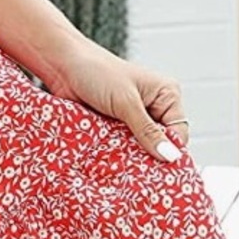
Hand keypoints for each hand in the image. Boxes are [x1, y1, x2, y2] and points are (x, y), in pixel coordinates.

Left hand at [44, 40, 188, 163]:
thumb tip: (170, 156)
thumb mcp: (125, 102)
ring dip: (129, 157)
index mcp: (165, 95)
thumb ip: (146, 131)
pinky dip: (115, 154)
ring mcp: (131, 118)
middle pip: (159, 143)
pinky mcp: (112, 126)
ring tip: (123, 170)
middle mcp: (151, 108)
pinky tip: (110, 163)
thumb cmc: (96, 71)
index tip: (161, 172)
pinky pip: (119, 147)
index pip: (178, 133)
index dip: (170, 151)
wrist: (60, 64)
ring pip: (138, 148)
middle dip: (148, 157)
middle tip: (140, 174)